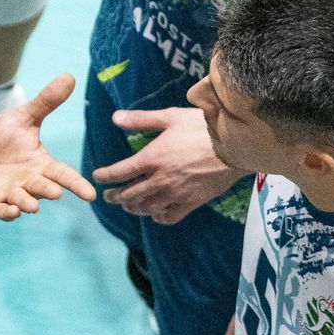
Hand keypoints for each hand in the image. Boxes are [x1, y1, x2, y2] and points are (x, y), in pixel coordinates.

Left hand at [0, 74, 96, 218]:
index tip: (90, 195)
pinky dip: (7, 213)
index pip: (64, 175)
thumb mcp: (24, 117)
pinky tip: (11, 212)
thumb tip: (68, 76)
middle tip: (54, 192)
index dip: (77, 185)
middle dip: (49, 191)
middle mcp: (31, 183)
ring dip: (28, 204)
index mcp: (42, 165)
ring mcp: (13, 194)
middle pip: (44, 189)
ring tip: (32, 205)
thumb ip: (46, 102)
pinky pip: (2, 211)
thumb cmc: (3, 136)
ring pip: (25, 203)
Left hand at [92, 107, 241, 223]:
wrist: (236, 145)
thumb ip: (140, 119)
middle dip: (115, 197)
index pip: (118, 172)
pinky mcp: (192, 202)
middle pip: (129, 194)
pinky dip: (158, 217)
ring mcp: (176, 193)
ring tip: (128, 205)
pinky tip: (155, 214)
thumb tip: (114, 118)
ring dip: (134, 207)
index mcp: (151, 158)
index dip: (104, 176)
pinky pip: (170, 216)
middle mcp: (160, 179)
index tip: (97, 177)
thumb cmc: (202, 127)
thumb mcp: (169, 117)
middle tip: (109, 197)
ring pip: (146, 208)